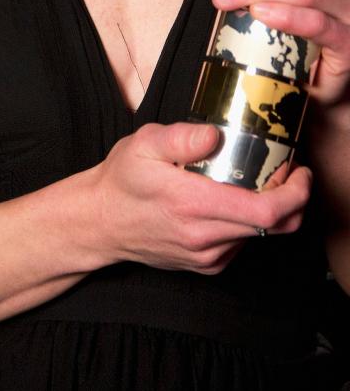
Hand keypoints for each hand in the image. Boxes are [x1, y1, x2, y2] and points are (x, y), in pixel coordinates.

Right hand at [85, 122, 311, 274]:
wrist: (100, 222)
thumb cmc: (121, 180)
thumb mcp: (143, 144)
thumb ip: (181, 137)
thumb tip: (214, 134)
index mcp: (193, 204)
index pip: (265, 211)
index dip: (295, 193)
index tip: (299, 172)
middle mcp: (204, 237)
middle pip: (275, 227)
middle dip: (292, 198)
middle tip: (286, 172)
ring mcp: (207, 256)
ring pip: (260, 236)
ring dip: (268, 210)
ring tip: (253, 181)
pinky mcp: (206, 265)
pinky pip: (242, 243)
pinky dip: (247, 222)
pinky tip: (229, 201)